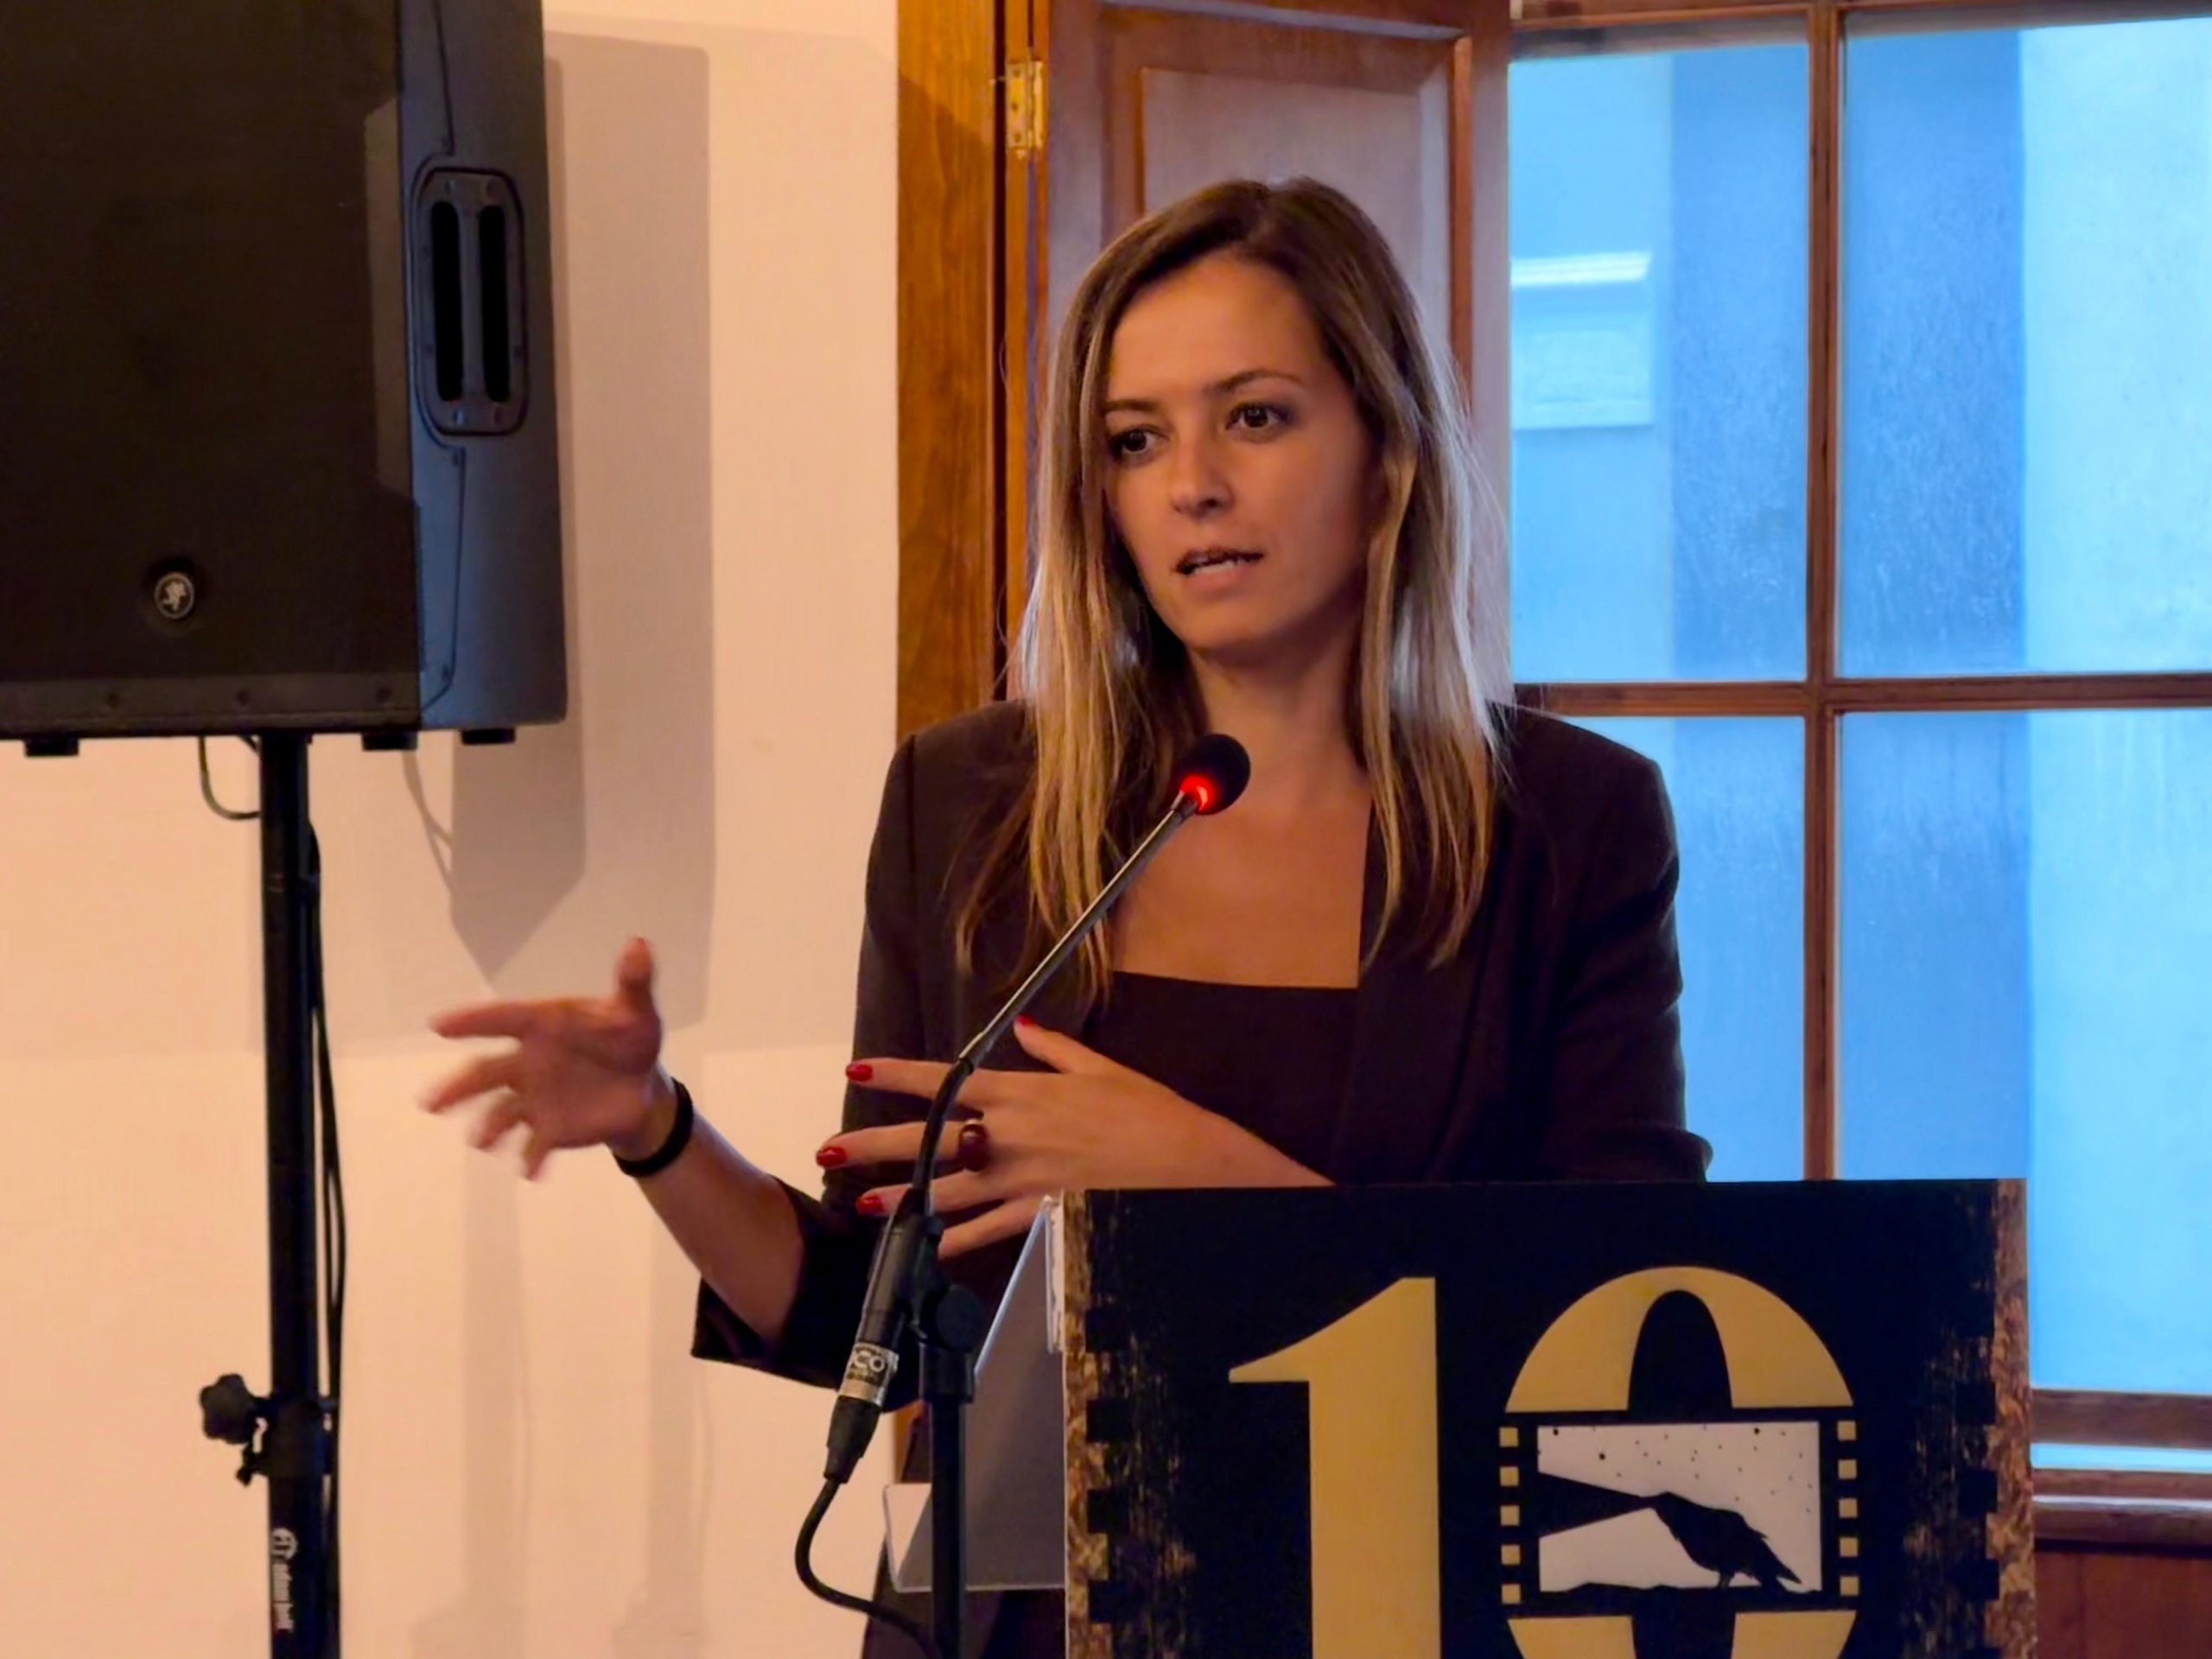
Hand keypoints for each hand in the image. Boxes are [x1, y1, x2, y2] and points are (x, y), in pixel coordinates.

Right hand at [421, 937, 670, 1178]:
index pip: (503, 1019)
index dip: (473, 1021)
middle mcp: (528, 1062)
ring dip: (489, 1127)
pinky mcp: (550, 1129)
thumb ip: (633, 981)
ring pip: (501, 1113)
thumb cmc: (630, 1038)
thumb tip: (640, 943)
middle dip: (457, 1088)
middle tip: (430, 1103)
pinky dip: (532, 1158)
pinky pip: (536, 1146)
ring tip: (481, 1140)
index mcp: (544, 1025)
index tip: (438, 1025)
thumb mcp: (636, 1010)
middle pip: (485, 1073)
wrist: (642, 1087)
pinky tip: (530, 1170)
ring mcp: (535, 1098)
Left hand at [819, 1018, 1324, 1257]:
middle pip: (930, 1138)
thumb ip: (1054, 1049)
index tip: (858, 1071)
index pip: (946, 1080)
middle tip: (829, 1150)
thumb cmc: (1148, 1110)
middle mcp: (1012, 1135)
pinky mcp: (1041, 1214)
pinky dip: (955, 1240)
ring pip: (948, 1190)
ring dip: (903, 1198)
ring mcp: (1023, 1180)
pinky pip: (988, 1231)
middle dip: (875, 1145)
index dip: (897, 1075)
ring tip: (865, 1204)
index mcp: (1023, 1092)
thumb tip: (1024, 1026)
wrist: (1187, 1162)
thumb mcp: (1100, 1068)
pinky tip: (926, 1248)